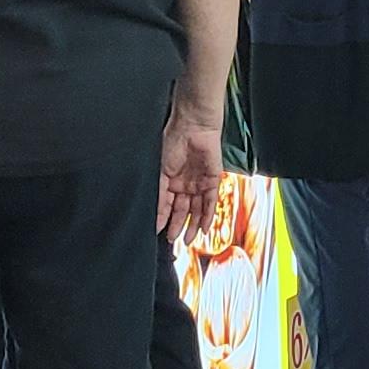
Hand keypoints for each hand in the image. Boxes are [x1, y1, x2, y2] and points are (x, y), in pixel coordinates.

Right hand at [159, 102, 225, 240]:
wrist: (193, 126)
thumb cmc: (173, 141)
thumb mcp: (161, 171)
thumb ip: (160, 194)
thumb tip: (154, 214)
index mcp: (170, 180)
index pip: (166, 204)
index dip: (162, 218)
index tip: (157, 232)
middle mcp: (185, 183)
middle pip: (182, 209)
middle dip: (177, 226)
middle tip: (173, 242)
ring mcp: (199, 182)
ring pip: (197, 209)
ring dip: (192, 225)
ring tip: (188, 241)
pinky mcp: (213, 179)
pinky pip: (211, 201)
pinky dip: (207, 215)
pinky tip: (203, 229)